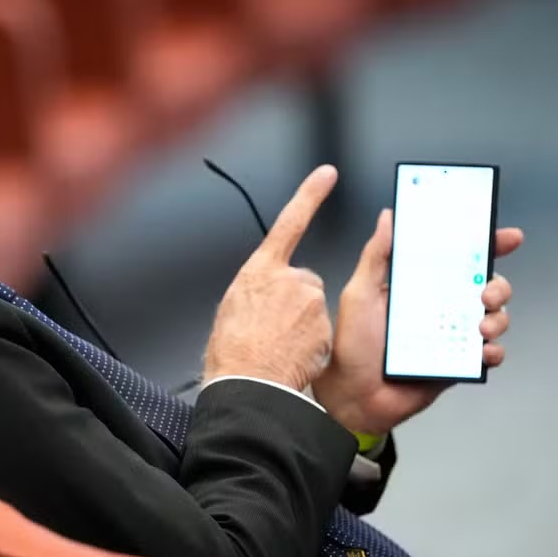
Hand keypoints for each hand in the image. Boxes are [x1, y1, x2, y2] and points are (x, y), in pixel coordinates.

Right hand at [204, 165, 337, 390]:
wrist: (245, 382)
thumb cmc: (231, 351)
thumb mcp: (232, 308)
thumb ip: (254, 290)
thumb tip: (263, 292)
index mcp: (259, 271)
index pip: (289, 222)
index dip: (310, 195)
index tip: (326, 174)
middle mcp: (287, 279)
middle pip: (303, 281)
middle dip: (296, 302)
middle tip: (274, 328)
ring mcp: (308, 300)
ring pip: (314, 308)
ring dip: (304, 325)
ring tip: (280, 346)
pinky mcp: (324, 323)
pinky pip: (323, 331)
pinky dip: (313, 343)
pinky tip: (293, 355)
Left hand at [312, 209, 523, 433]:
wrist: (351, 396)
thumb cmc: (349, 345)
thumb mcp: (359, 293)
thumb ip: (376, 255)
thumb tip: (388, 217)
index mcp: (415, 287)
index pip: (456, 260)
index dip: (485, 246)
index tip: (506, 238)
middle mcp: (436, 309)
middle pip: (484, 288)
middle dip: (497, 286)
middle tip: (486, 294)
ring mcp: (449, 336)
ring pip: (492, 318)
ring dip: (498, 318)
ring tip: (483, 326)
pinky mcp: (456, 364)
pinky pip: (487, 355)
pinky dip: (493, 351)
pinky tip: (483, 351)